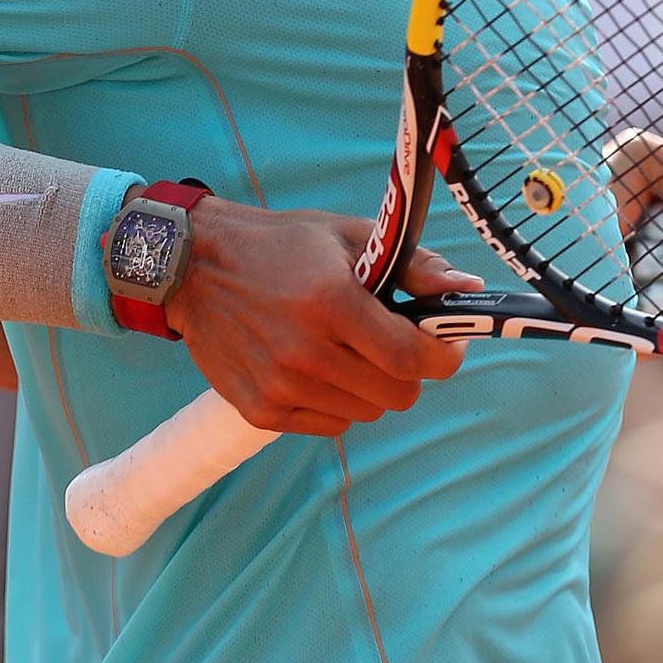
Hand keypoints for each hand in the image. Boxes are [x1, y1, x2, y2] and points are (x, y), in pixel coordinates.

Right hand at [166, 198, 485, 437]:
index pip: (412, 358)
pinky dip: (336, 402)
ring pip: (367, 412)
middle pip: (397, 394)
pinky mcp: (260, 411)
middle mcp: (305, 352)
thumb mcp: (350, 237)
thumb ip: (415, 266)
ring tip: (345, 348)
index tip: (444, 344)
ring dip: (370, 385)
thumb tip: (469, 290)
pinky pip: (331, 425)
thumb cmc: (279, 246)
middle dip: (407, 370)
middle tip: (389, 342)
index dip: (442, 355)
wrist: (193, 266)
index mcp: (332, 303)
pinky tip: (316, 367)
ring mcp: (280, 387)